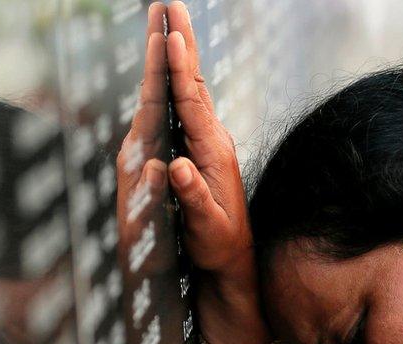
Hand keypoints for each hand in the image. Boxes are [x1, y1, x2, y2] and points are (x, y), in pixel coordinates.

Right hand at [165, 2, 254, 291]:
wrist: (234, 259)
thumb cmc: (218, 245)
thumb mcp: (206, 226)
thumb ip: (192, 198)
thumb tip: (176, 169)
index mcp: (212, 151)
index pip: (192, 102)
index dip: (178, 69)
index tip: (169, 35)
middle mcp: (212, 139)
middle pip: (193, 81)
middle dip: (180, 41)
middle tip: (168, 4)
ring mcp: (208, 143)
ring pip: (191, 88)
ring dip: (179, 54)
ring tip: (168, 23)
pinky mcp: (202, 150)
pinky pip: (188, 104)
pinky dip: (179, 78)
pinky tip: (174, 68)